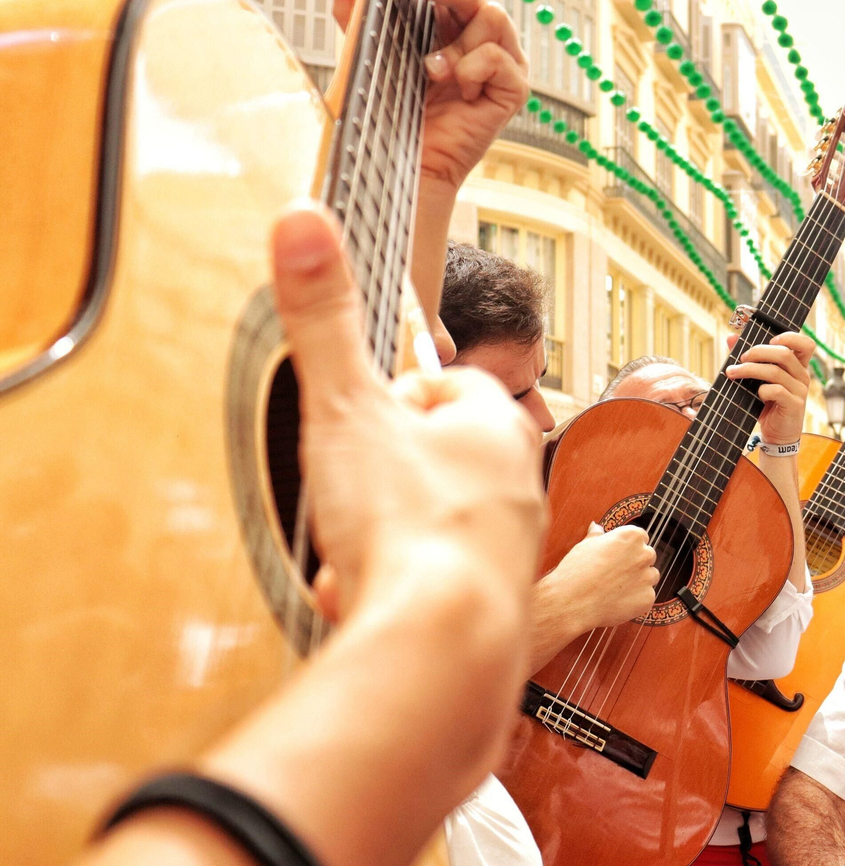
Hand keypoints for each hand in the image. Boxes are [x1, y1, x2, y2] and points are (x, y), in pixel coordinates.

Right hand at [271, 201, 545, 627]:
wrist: (444, 646)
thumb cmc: (406, 526)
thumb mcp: (346, 407)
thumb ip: (323, 319)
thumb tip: (305, 219)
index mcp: (496, 423)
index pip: (443, 385)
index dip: (389, 401)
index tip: (358, 425)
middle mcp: (520, 482)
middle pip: (433, 459)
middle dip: (380, 482)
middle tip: (352, 502)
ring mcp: (516, 546)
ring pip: (431, 524)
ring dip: (384, 539)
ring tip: (359, 558)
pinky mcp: (502, 604)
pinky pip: (435, 582)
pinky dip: (398, 588)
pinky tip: (373, 600)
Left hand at [332, 0, 528, 193]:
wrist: (401, 162)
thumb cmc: (390, 111)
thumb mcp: (367, 48)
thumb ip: (354, 8)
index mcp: (453, 18)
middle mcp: (482, 34)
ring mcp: (503, 60)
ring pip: (492, 13)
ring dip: (453, 40)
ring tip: (432, 70)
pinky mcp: (513, 88)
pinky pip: (497, 56)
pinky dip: (469, 69)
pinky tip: (456, 90)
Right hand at [537, 522, 658, 633]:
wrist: (572, 603)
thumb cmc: (576, 572)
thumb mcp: (584, 546)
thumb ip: (597, 536)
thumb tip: (596, 527)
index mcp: (631, 536)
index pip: (640, 537)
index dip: (627, 548)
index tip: (616, 556)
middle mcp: (644, 554)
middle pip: (647, 557)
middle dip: (634, 564)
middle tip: (613, 574)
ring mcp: (647, 577)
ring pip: (649, 577)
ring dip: (638, 581)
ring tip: (614, 589)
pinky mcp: (647, 598)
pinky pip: (646, 597)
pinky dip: (635, 600)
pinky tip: (616, 601)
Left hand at [726, 331, 815, 446]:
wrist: (777, 435)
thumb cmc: (768, 404)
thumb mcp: (759, 379)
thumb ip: (748, 357)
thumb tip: (731, 337)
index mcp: (798, 366)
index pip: (806, 344)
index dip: (790, 337)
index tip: (770, 340)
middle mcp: (802, 376)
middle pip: (784, 354)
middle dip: (757, 352)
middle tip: (740, 358)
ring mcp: (800, 391)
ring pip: (775, 372)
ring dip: (750, 370)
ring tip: (733, 373)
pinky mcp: (794, 405)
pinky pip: (776, 391)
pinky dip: (762, 390)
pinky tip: (756, 395)